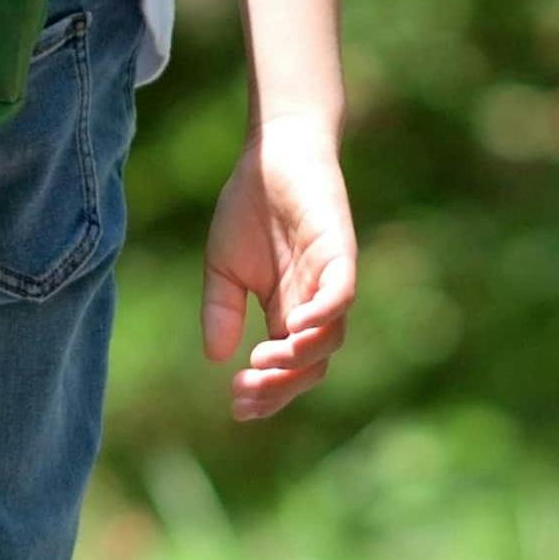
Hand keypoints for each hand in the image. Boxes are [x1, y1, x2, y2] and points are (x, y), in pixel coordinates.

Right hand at [202, 130, 357, 417]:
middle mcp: (313, 304)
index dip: (268, 393)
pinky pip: (341, 294)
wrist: (271, 153)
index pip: (287, 368)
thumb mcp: (222, 268)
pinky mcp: (339, 250)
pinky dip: (324, 316)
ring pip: (330, 337)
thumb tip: (216, 358)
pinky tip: (294, 329)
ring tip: (262, 360)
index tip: (236, 406)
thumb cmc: (251, 207)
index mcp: (286, 312)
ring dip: (299, 358)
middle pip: (311, 364)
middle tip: (245, 394)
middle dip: (281, 387)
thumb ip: (220, 311)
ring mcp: (329, 279)